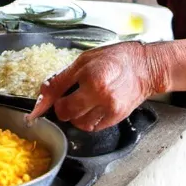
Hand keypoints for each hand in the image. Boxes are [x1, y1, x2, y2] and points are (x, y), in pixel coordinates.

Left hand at [28, 41, 166, 131]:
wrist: (146, 67)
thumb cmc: (116, 58)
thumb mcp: (84, 60)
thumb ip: (62, 78)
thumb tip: (43, 93)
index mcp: (90, 77)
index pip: (58, 96)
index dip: (47, 103)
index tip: (39, 109)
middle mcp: (100, 95)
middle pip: (67, 114)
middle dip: (63, 107)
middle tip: (68, 97)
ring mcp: (109, 109)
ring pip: (79, 124)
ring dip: (75, 116)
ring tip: (83, 101)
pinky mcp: (116, 118)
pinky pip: (93, 127)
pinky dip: (88, 120)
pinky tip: (93, 107)